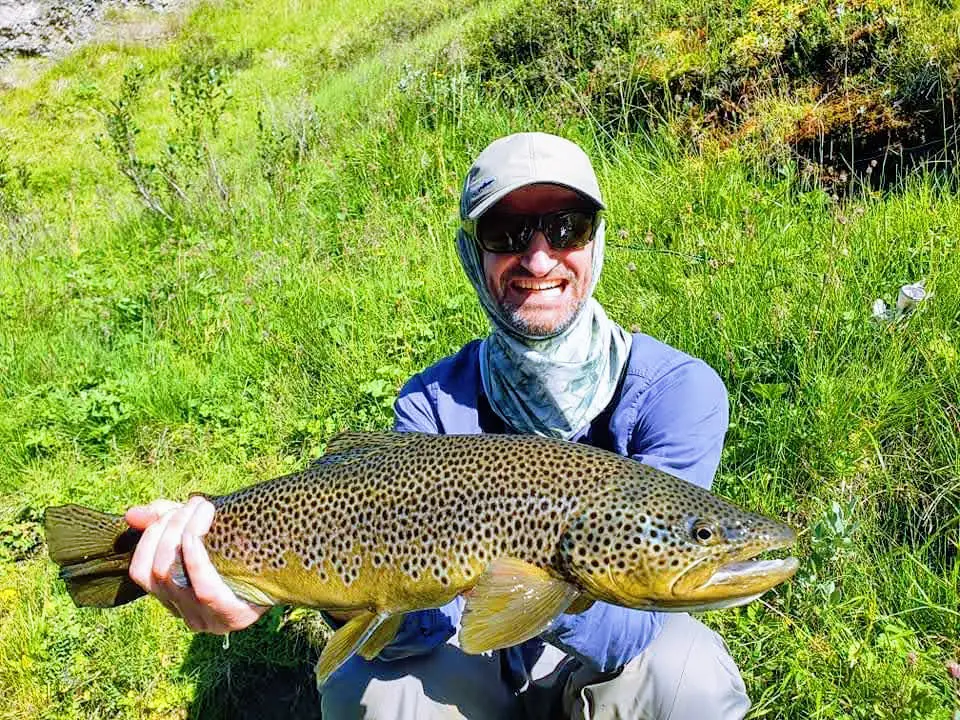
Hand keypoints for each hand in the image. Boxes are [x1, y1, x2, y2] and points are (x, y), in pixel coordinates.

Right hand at [126, 496, 268, 633]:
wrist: (290, 568)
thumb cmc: (240, 549)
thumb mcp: (201, 533)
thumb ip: (165, 522)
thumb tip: (131, 513)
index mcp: (173, 596)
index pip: (141, 570)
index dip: (150, 537)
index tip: (173, 509)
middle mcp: (184, 614)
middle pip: (157, 570)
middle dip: (171, 528)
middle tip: (196, 504)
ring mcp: (205, 620)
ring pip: (173, 576)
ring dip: (183, 533)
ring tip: (204, 508)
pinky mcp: (229, 617)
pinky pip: (202, 588)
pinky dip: (196, 558)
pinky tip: (200, 534)